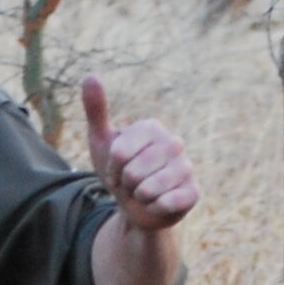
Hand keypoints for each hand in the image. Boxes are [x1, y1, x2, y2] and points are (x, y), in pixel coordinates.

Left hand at [82, 76, 199, 233]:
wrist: (136, 206)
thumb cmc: (120, 171)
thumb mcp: (102, 142)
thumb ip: (96, 110)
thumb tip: (90, 76)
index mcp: (152, 128)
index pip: (120, 153)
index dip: (112, 168)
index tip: (117, 169)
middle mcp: (174, 143)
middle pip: (134, 172)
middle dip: (125, 184)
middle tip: (131, 183)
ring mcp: (186, 167)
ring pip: (149, 189)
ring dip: (139, 198)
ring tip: (142, 193)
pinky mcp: (194, 192)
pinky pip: (166, 204)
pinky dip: (154, 209)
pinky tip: (157, 204)